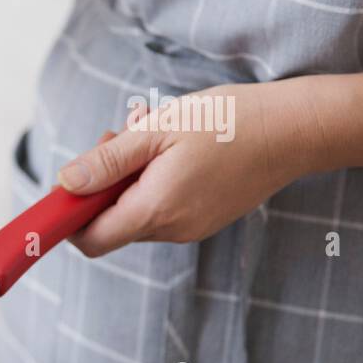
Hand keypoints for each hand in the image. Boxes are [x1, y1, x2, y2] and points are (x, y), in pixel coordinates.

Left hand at [57, 83, 309, 256]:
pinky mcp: (206, 217)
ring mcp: (192, 227)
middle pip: (111, 222)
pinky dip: (154, 178)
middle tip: (117, 136)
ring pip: (137, 209)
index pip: (91, 240)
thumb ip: (107, 161)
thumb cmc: (228, 122)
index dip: (69, 218)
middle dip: (102, 182)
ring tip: (148, 128)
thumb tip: (66, 183)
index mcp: (155, 210)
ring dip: (129, 174)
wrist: (296, 129)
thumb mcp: (156, 131)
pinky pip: (163, 205)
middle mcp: (173, 229)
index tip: (70, 185)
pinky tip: (171, 144)